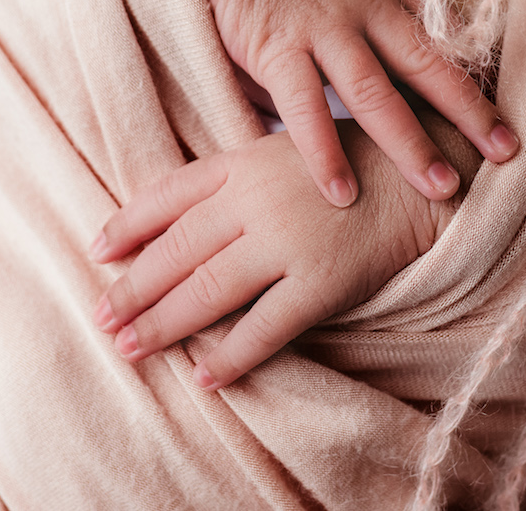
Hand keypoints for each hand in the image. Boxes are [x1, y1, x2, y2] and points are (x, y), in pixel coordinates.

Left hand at [90, 127, 449, 388]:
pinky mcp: (321, 281)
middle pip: (177, 250)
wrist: (428, 174)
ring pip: (208, 290)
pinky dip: (232, 356)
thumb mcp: (284, 147)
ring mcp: (287, 242)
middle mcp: (255, 200)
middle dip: (133, 287)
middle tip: (101, 317)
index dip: (127, 224)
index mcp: (242, 163)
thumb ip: (232, 175)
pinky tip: (205, 376)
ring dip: (163, 323)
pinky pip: (265, 327)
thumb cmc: (353, 160)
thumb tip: (176, 210)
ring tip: (131, 347)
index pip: (168, 195)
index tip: (97, 251)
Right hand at [197, 0, 517, 207]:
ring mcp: (322, 25)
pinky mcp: (276, 44)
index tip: (513, 107)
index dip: (480, 72)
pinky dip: (324, 153)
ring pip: (376, 92)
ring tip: (442, 188)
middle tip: (508, 153)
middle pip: (428, 63)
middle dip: (470, 111)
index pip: (446, 31)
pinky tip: (342, 192)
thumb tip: (407, 65)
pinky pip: (305, 107)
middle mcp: (365, 3)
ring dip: (412, 143)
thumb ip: (378, 11)